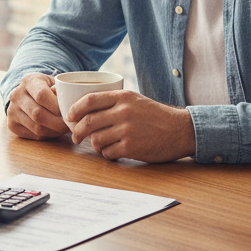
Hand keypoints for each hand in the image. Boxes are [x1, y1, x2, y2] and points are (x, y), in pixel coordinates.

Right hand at [7, 73, 69, 139]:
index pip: (41, 95)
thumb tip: (68, 104)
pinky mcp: (12, 125)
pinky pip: (33, 135)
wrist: (27, 93)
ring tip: (65, 129)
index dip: (56, 106)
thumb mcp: (53, 82)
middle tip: (70, 125)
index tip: (69, 111)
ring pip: (36, 128)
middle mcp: (16, 95)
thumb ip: (61, 90)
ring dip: (54, 131)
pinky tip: (55, 131)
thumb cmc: (46, 87)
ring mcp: (12, 111)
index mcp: (29, 81)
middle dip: (58, 123)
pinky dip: (48, 136)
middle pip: (38, 114)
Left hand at [67, 90, 195, 161]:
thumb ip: (113, 102)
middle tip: (75, 136)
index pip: (89, 100)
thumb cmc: (155, 116)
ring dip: (95, 144)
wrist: (180, 130)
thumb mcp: (135, 100)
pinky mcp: (132, 147)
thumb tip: (85, 110)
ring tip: (101, 144)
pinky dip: (107, 154)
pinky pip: (108, 153)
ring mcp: (127, 130)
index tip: (70, 117)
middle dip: (77, 131)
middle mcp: (124, 112)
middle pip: (87, 122)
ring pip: (96, 139)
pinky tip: (114, 151)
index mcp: (123, 97)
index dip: (75, 110)